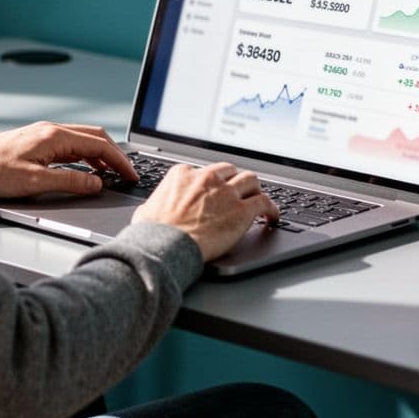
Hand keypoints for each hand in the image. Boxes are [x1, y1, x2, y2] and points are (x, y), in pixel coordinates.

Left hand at [0, 121, 138, 197]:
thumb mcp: (35, 182)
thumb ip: (70, 182)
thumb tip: (96, 183)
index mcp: (54, 136)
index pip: (99, 144)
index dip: (120, 161)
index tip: (131, 174)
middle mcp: (51, 130)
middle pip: (95, 137)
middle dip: (116, 155)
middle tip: (128, 174)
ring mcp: (44, 134)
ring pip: (83, 140)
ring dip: (101, 155)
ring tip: (112, 174)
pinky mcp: (37, 142)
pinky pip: (70, 145)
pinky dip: (85, 156)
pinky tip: (85, 169)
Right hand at [131, 162, 277, 261]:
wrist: (165, 247)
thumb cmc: (153, 234)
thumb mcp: (146, 210)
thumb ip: (155, 204)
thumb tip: (151, 210)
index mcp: (183, 174)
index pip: (205, 171)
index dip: (212, 183)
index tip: (215, 191)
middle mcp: (207, 178)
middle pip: (230, 171)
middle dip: (235, 181)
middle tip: (238, 193)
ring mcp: (226, 193)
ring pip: (251, 180)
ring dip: (254, 189)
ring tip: (257, 199)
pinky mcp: (242, 210)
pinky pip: (265, 202)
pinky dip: (272, 208)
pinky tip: (272, 216)